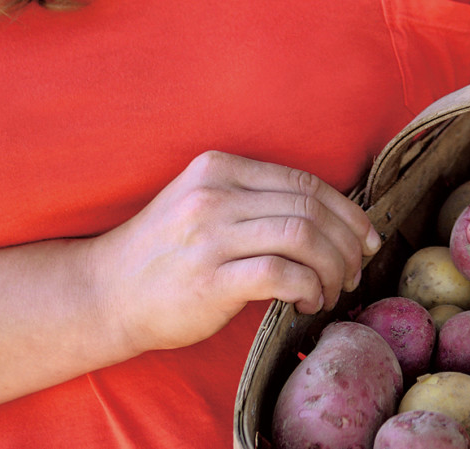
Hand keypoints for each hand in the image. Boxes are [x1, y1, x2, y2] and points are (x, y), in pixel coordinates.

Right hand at [83, 151, 379, 353]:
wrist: (104, 293)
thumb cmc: (163, 253)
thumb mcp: (201, 202)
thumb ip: (253, 198)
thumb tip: (329, 215)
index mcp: (218, 167)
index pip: (303, 182)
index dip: (346, 210)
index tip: (364, 237)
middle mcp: (215, 194)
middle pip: (310, 207)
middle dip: (347, 241)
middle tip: (356, 268)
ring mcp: (210, 235)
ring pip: (303, 236)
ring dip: (333, 266)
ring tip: (335, 288)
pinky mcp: (210, 279)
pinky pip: (281, 274)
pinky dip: (308, 287)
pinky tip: (308, 302)